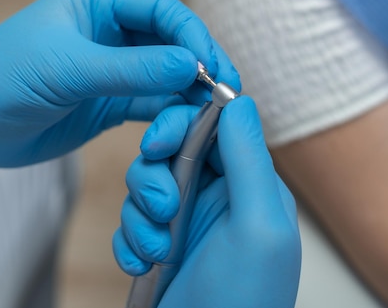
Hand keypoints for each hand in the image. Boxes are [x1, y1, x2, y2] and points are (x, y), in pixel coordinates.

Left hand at [0, 0, 238, 176]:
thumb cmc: (1, 80)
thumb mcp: (66, 69)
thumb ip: (130, 70)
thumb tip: (190, 67)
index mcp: (97, 4)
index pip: (161, 10)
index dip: (191, 35)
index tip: (210, 65)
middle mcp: (110, 33)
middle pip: (172, 43)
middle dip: (201, 64)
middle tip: (227, 91)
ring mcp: (114, 70)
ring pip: (167, 76)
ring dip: (191, 93)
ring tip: (213, 113)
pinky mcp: (112, 103)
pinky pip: (154, 105)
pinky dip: (173, 114)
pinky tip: (189, 125)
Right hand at [113, 96, 300, 307]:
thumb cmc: (242, 300)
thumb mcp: (257, 224)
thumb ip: (249, 158)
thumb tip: (240, 99)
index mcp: (250, 185)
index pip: (215, 127)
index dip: (183, 123)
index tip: (161, 141)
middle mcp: (219, 198)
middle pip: (172, 151)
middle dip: (154, 173)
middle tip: (159, 204)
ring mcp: (188, 222)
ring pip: (146, 184)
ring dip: (140, 214)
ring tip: (155, 249)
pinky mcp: (160, 245)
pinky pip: (131, 221)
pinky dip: (130, 240)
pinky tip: (143, 265)